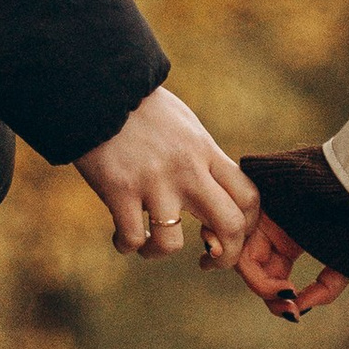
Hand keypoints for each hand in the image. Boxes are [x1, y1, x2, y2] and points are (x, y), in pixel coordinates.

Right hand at [74, 90, 258, 260]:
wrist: (99, 88)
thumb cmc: (140, 108)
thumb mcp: (184, 127)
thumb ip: (201, 158)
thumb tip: (213, 190)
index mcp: (206, 152)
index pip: (249, 198)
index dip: (247, 228)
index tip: (226, 235)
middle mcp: (188, 169)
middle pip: (230, 226)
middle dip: (225, 257)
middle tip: (208, 260)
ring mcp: (154, 181)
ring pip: (172, 244)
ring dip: (158, 254)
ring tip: (147, 247)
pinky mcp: (119, 189)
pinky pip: (131, 238)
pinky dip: (126, 245)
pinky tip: (121, 237)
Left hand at [231, 213, 348, 320]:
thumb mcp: (345, 260)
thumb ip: (325, 288)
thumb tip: (298, 310)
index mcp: (290, 239)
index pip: (272, 275)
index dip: (279, 299)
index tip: (294, 313)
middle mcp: (272, 229)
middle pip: (255, 270)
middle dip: (267, 294)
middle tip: (286, 307)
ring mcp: (262, 215)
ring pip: (244, 258)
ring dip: (260, 284)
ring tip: (285, 293)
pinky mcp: (256, 203)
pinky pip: (239, 240)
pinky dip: (250, 265)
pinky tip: (275, 278)